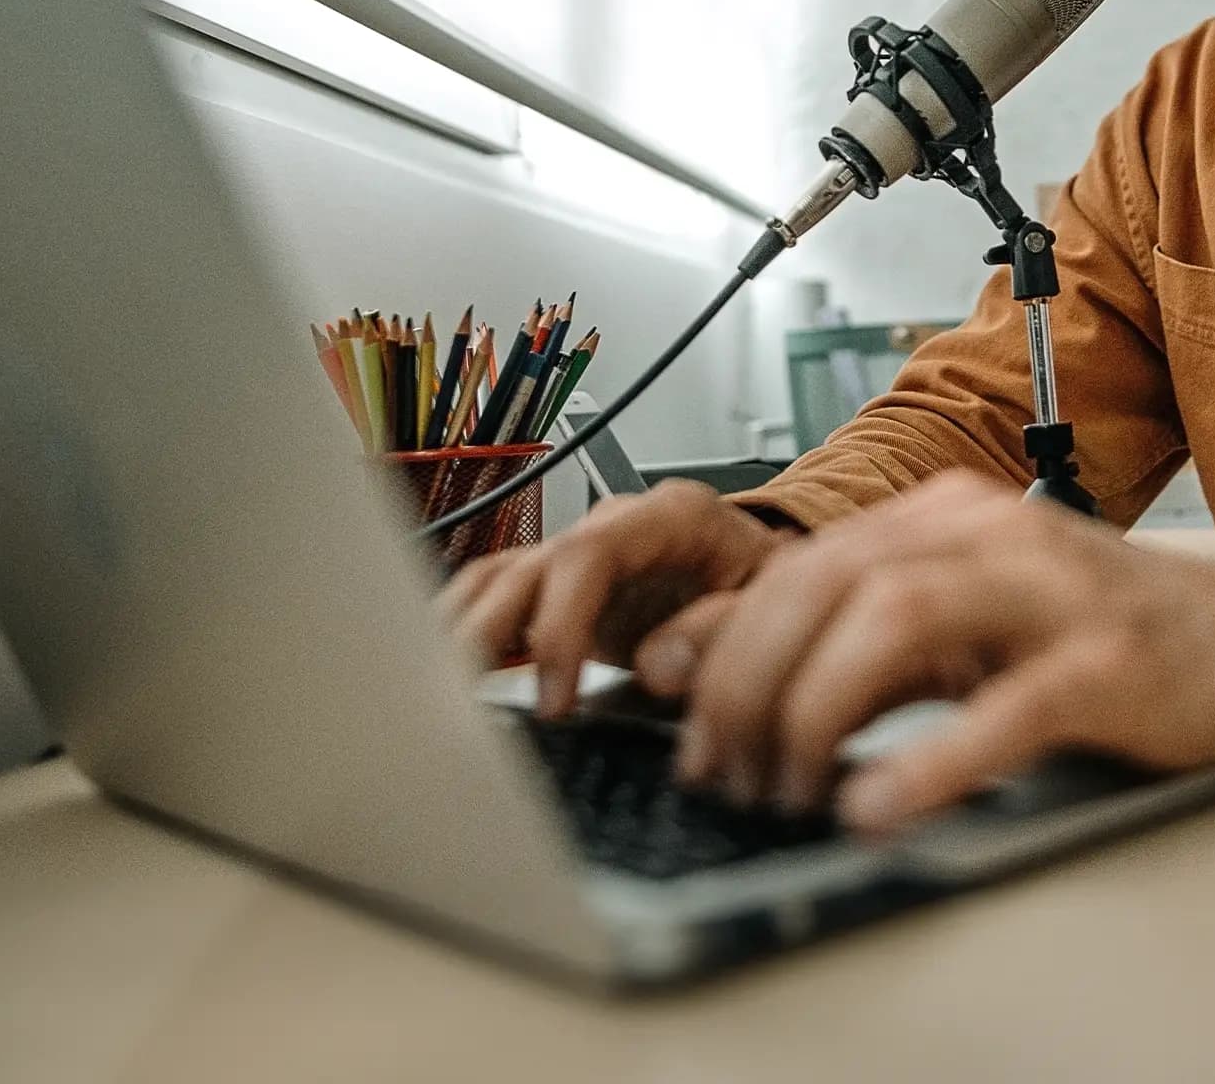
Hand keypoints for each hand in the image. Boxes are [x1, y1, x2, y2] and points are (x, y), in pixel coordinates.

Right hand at [437, 478, 794, 716]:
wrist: (778, 575)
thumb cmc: (776, 585)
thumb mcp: (773, 603)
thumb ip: (721, 629)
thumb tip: (658, 665)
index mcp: (670, 517)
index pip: (588, 556)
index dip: (560, 627)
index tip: (555, 698)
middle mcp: (615, 527)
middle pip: (528, 566)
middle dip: (487, 632)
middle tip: (461, 696)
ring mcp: (583, 553)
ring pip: (500, 577)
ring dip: (463, 631)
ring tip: (435, 688)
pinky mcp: (565, 588)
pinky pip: (499, 595)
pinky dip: (469, 628)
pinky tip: (446, 669)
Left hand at [639, 470, 1214, 834]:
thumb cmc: (1101, 639)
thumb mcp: (959, 628)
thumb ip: (847, 639)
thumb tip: (702, 668)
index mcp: (945, 515)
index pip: (801, 564)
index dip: (725, 643)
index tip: (680, 718)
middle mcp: (991, 532)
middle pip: (830, 582)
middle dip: (753, 679)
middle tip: (724, 770)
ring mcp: (1055, 590)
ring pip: (898, 617)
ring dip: (820, 709)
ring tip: (788, 788)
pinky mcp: (1112, 661)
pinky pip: (1008, 706)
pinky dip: (932, 759)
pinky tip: (880, 807)